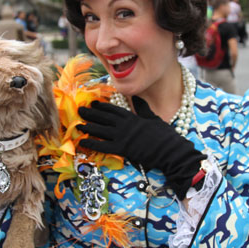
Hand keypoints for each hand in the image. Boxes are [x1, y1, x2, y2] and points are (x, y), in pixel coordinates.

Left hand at [77, 97, 205, 199]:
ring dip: (88, 127)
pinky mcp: (122, 149)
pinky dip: (93, 144)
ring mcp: (122, 137)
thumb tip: (137, 98)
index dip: (101, 106)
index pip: (113, 109)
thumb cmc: (164, 135)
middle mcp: (125, 125)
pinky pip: (103, 146)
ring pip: (101, 131)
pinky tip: (83, 142)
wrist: (170, 149)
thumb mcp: (153, 117)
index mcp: (132, 117)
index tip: (92, 103)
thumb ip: (142, 108)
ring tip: (78, 124)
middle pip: (104, 118)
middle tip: (80, 110)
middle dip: (91, 114)